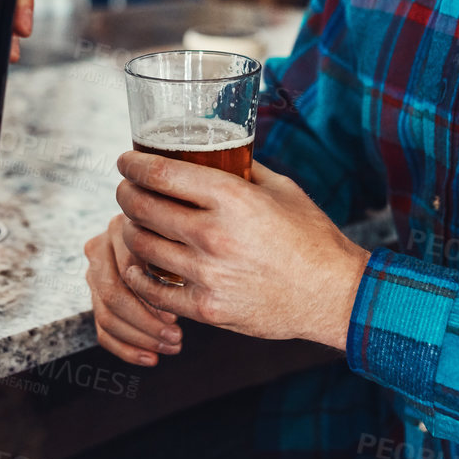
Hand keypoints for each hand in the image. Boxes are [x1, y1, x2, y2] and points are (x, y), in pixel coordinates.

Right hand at [84, 214, 183, 365]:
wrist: (177, 241)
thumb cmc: (185, 241)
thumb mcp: (181, 244)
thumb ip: (171, 265)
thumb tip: (166, 312)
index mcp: (119, 227)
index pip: (126, 271)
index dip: (150, 298)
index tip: (176, 316)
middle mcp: (99, 248)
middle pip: (113, 296)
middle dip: (146, 324)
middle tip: (176, 338)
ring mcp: (94, 274)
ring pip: (106, 317)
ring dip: (140, 339)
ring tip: (170, 347)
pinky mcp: (96, 298)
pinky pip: (103, 332)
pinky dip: (127, 350)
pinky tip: (150, 358)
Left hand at [113, 153, 369, 348]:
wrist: (334, 294)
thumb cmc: (311, 239)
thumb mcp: (282, 189)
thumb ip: (244, 169)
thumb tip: (216, 151)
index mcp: (232, 198)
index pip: (162, 172)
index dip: (133, 163)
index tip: (125, 160)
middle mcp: (214, 234)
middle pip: (143, 207)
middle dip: (126, 193)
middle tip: (126, 189)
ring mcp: (208, 274)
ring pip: (143, 246)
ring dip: (131, 230)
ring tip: (133, 223)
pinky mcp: (207, 307)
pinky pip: (153, 289)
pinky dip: (139, 274)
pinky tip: (139, 264)